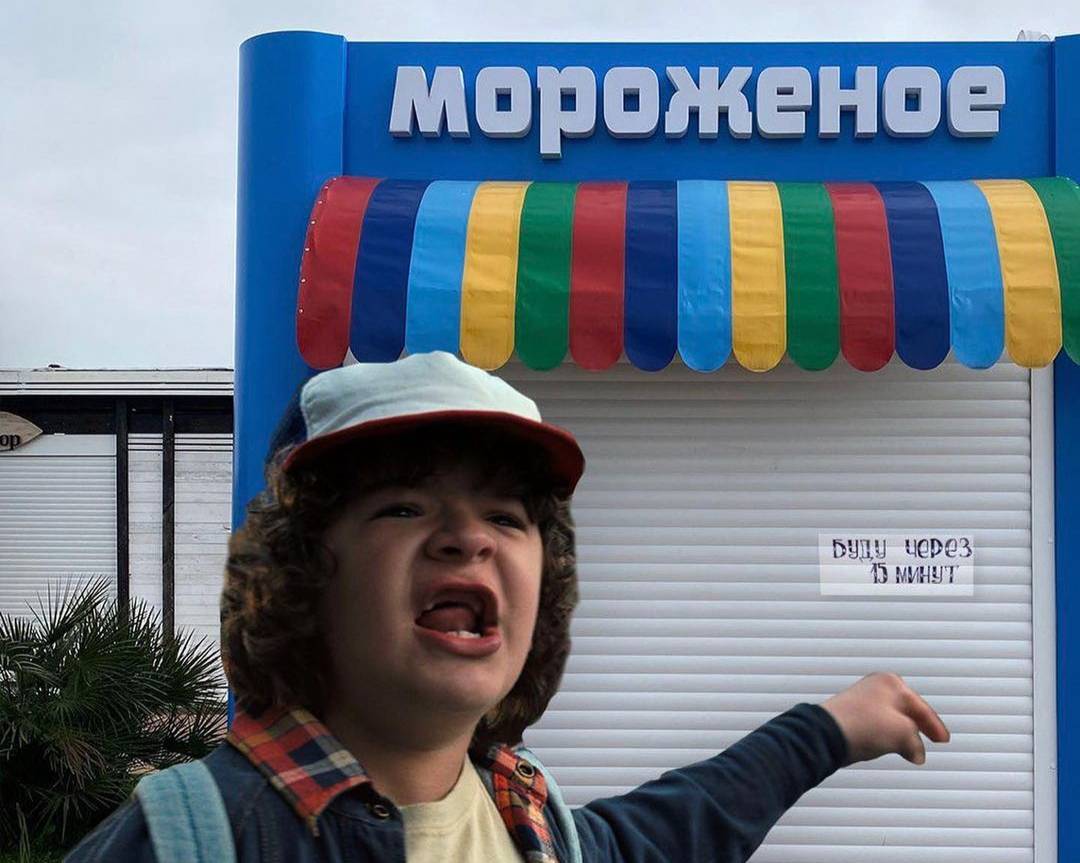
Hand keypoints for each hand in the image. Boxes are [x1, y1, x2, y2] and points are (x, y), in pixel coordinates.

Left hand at [820, 672, 949, 766]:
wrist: (828, 734)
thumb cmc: (863, 724)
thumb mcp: (904, 734)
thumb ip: (916, 742)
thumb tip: (916, 752)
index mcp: (892, 683)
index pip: (922, 707)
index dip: (935, 725)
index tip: (942, 738)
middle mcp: (877, 687)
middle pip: (907, 710)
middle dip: (919, 727)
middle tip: (932, 739)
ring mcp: (863, 700)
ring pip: (893, 719)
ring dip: (903, 734)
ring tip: (909, 749)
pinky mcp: (853, 715)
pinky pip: (878, 726)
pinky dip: (887, 736)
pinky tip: (887, 746)